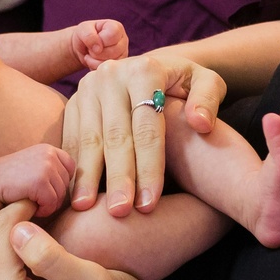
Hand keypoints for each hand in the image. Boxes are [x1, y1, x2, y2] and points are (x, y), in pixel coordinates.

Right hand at [0, 144, 74, 226]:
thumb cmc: (1, 195)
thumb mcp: (32, 182)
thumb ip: (55, 183)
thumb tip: (85, 199)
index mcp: (48, 150)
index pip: (72, 174)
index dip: (56, 190)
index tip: (35, 195)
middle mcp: (48, 151)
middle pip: (69, 188)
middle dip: (51, 200)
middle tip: (26, 199)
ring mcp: (44, 162)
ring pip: (61, 197)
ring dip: (44, 207)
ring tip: (22, 200)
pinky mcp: (39, 177)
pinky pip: (52, 203)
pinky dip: (38, 211)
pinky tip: (20, 204)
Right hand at [62, 54, 225, 216]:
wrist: (152, 66)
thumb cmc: (184, 83)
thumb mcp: (206, 81)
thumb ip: (209, 99)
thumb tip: (200, 124)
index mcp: (145, 70)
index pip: (147, 127)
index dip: (149, 167)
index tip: (149, 203)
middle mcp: (112, 76)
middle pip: (115, 135)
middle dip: (118, 177)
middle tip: (119, 212)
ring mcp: (88, 88)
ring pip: (88, 138)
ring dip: (87, 176)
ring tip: (85, 208)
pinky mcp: (73, 101)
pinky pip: (71, 138)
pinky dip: (72, 167)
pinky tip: (72, 193)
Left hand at [70, 18, 129, 69]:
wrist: (82, 47)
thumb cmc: (84, 34)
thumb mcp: (82, 29)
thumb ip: (89, 35)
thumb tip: (98, 49)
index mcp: (116, 27)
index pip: (112, 35)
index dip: (100, 40)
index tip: (93, 39)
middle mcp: (123, 40)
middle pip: (113, 51)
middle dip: (97, 52)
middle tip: (90, 49)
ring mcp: (122, 53)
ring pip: (112, 62)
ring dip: (96, 61)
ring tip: (90, 55)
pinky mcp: (118, 64)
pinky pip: (109, 70)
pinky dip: (97, 67)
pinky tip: (94, 61)